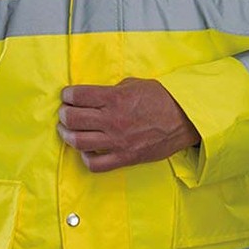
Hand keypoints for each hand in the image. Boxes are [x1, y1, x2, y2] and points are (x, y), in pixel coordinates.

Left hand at [57, 77, 200, 172]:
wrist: (184, 119)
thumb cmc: (162, 99)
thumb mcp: (135, 84)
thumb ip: (112, 90)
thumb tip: (95, 97)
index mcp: (114, 98)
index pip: (78, 96)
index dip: (67, 95)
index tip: (67, 96)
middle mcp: (112, 120)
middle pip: (72, 118)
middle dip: (63, 114)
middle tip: (64, 112)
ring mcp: (117, 141)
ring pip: (78, 141)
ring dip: (67, 135)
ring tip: (67, 130)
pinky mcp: (124, 158)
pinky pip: (95, 164)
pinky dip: (85, 158)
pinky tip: (86, 150)